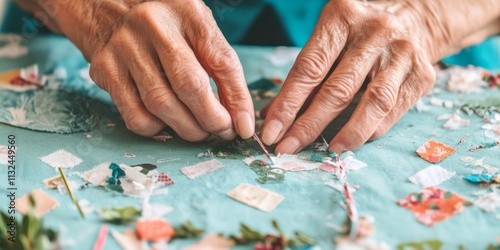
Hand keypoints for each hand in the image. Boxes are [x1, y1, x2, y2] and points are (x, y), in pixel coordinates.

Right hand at [24, 0, 254, 140]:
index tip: (243, 126)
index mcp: (187, 11)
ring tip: (199, 131)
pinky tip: (167, 123)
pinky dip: (157, 129)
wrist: (109, 11)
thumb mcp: (198, 31)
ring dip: (187, 128)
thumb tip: (240, 119)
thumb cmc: (167, 27)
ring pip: (161, 105)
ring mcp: (124, 47)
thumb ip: (221, 68)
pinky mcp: (105, 70)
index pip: (221, 61)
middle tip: (221, 132)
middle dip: (211, 119)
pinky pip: (135, 116)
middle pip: (189, 85)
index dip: (237, 99)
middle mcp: (152, 25)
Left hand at [261, 0, 437, 153]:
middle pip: (337, 89)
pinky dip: (369, 131)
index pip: (309, 68)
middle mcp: (375, 32)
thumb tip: (272, 116)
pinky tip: (350, 142)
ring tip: (324, 151)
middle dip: (308, 125)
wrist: (413, 20)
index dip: (288, 104)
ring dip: (345, 134)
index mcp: (342, 17)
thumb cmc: (357, 35)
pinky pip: (392, 112)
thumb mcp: (328, 41)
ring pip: (372, 103)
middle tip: (287, 149)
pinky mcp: (421, 75)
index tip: (271, 132)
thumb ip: (304, 75)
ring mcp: (402, 53)